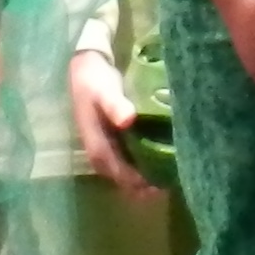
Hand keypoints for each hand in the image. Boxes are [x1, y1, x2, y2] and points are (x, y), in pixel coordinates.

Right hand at [70, 45, 155, 197]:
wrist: (85, 67)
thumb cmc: (94, 81)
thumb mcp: (104, 91)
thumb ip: (115, 106)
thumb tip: (128, 120)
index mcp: (96, 146)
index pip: (118, 174)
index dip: (137, 183)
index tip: (159, 185)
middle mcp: (99, 153)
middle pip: (122, 179)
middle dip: (144, 186)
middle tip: (170, 184)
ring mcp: (105, 148)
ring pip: (124, 173)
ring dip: (143, 179)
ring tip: (168, 178)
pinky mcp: (112, 142)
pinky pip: (127, 162)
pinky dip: (141, 166)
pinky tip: (158, 163)